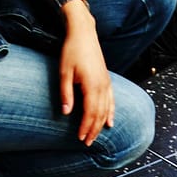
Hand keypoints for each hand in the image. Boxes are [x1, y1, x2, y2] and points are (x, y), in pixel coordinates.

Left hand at [58, 17, 113, 146]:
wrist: (84, 33)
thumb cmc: (72, 51)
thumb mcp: (64, 72)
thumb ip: (66, 93)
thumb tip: (66, 113)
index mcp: (92, 85)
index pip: (90, 112)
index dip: (86, 127)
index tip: (80, 138)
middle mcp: (102, 86)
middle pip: (100, 114)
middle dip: (93, 130)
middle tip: (87, 143)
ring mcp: (106, 83)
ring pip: (107, 109)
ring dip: (101, 124)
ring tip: (95, 136)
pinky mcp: (107, 80)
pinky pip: (112, 100)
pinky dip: (111, 113)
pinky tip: (110, 122)